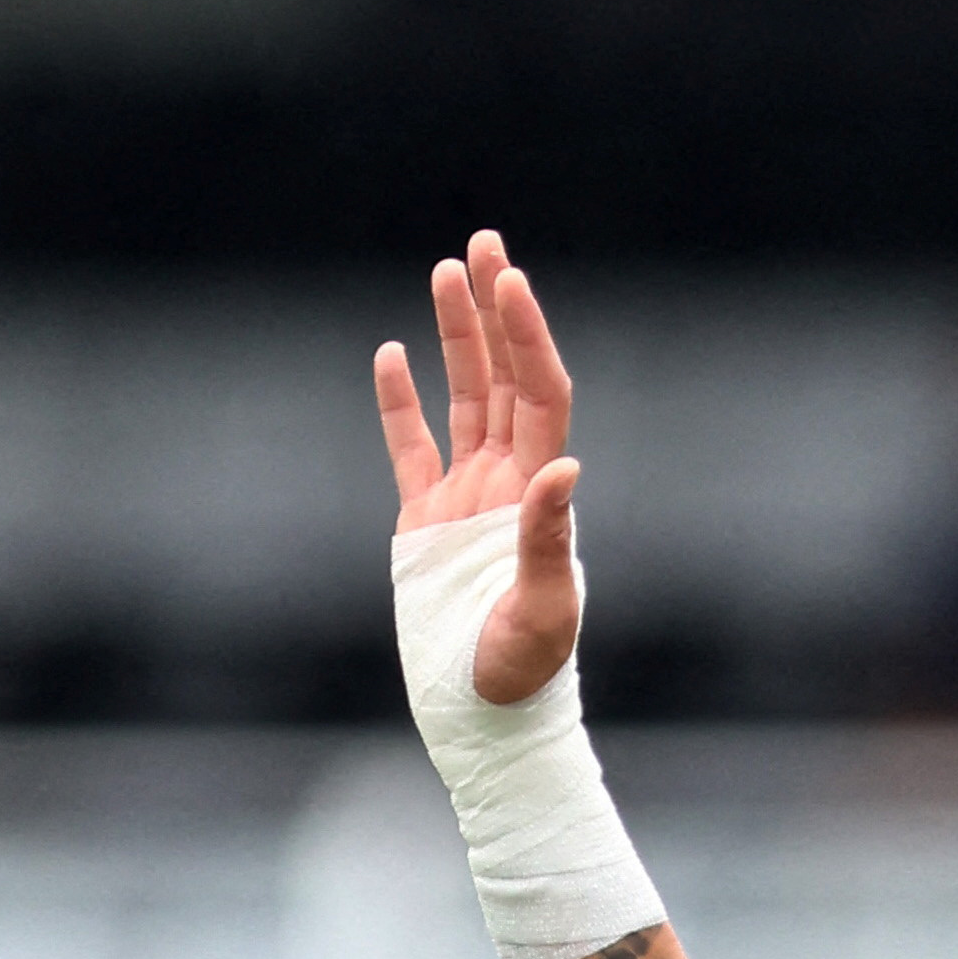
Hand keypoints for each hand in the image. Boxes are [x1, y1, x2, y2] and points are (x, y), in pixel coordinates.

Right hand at [372, 229, 581, 705]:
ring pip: (464, 399)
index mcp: (540, 496)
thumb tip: (565, 468)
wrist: (485, 716)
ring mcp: (467, 500)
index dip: (529, 336)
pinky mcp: (426, 524)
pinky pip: (411, 448)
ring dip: (458, 336)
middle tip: (485, 242)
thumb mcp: (541, 611)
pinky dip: (401, 403)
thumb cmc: (523, 675)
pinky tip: (392, 352)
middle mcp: (509, 485)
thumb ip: (546, 540)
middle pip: (507, 378)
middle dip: (498, 310)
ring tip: (447, 269)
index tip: (512, 280)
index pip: (540, 394)